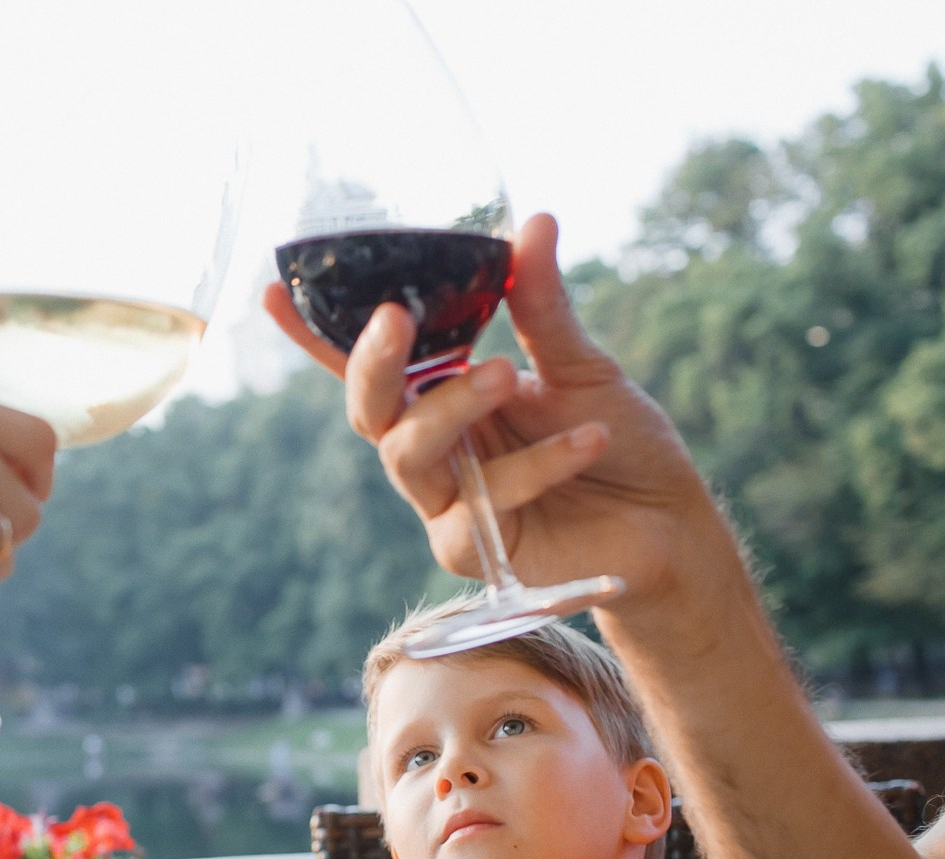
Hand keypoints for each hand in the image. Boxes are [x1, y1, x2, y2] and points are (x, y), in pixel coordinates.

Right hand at [264, 213, 708, 610]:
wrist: (669, 526)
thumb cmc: (621, 445)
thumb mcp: (582, 365)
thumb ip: (542, 305)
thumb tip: (533, 222)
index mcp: (446, 397)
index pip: (373, 366)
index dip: (316, 335)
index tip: (275, 290)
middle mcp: (435, 448)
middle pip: (370, 411)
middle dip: (374, 364)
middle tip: (398, 318)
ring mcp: (445, 502)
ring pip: (408, 455)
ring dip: (452, 407)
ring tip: (509, 372)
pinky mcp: (472, 550)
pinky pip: (482, 502)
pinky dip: (537, 464)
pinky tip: (589, 437)